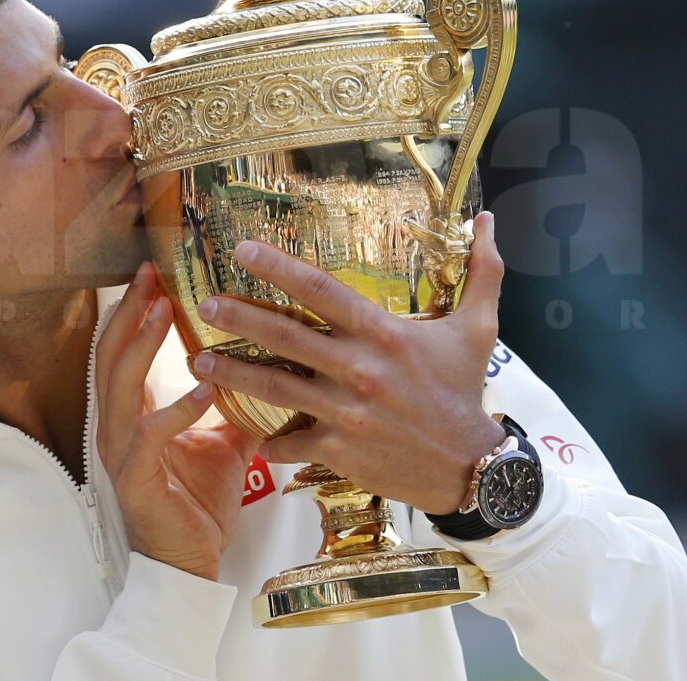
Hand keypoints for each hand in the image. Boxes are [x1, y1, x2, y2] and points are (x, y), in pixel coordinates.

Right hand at [95, 263, 259, 580]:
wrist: (190, 563)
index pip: (120, 348)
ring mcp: (121, 451)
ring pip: (121, 384)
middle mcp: (117, 425)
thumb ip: (230, 401)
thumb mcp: (222, 439)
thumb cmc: (200, 501)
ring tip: (163, 310)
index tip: (152, 272)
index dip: (131, 309)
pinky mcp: (136, 478)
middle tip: (150, 273)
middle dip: (128, 310)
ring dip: (142, 344)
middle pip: (110, 354)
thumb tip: (267, 364)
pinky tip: (204, 386)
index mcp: (132, 413)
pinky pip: (152, 434)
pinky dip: (178, 407)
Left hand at [192, 211, 507, 515]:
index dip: (278, 268)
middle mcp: (358, 368)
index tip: (241, 250)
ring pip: (276, 388)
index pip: (320, 289)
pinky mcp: (339, 450)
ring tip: (197, 364)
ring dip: (232, 375)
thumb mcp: (479, 327)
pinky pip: (291, 444)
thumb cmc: (467, 391)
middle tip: (205, 305)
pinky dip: (267, 443)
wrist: (473, 467)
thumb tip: (489, 219)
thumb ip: (483, 271)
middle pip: (285, 335)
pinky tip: (245, 436)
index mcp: (382, 333)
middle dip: (239, 317)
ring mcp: (345, 411)